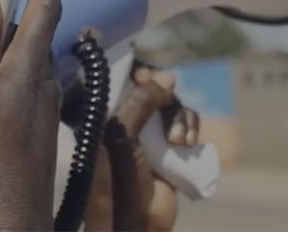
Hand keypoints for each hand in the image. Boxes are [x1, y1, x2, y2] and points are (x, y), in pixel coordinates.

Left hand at [84, 65, 200, 231]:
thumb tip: (167, 78)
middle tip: (165, 93)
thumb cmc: (117, 179)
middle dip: (160, 91)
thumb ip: (140, 100)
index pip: (115, 74)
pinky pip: (183, 119)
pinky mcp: (167, 143)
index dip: (132, 70)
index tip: (143, 75)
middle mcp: (121, 117)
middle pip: (147, 83)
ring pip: (169, 100)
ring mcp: (145, 130)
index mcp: (98, 112)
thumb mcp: (121, 133)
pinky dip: (189, 125)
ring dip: (178, 113)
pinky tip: (188, 142)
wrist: (138, 223)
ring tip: (179, 139)